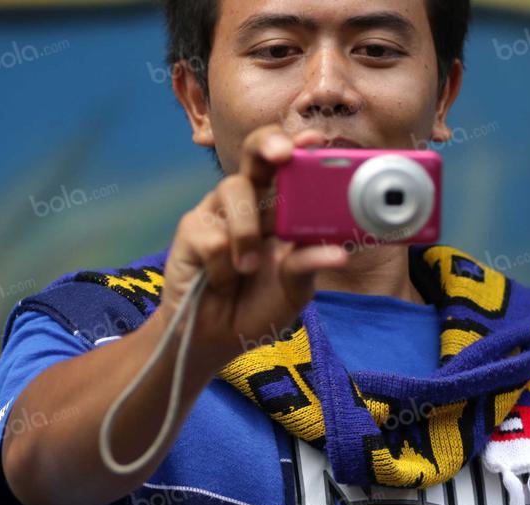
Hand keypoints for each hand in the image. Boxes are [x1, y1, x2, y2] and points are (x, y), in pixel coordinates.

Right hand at [158, 124, 348, 364]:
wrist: (218, 339)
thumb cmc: (259, 305)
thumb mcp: (294, 289)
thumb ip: (310, 264)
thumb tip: (338, 252)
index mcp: (278, 207)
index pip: (290, 165)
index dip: (300, 146)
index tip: (315, 142)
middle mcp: (248, 200)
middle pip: (254, 150)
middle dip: (269, 143)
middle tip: (284, 154)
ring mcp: (217, 211)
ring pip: (234, 190)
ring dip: (247, 233)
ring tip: (248, 269)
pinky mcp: (191, 230)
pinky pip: (213, 237)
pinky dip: (222, 268)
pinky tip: (220, 282)